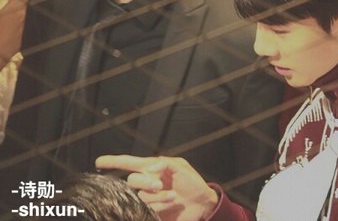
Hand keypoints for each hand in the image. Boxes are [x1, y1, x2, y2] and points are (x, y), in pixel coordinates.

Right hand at [96, 155, 218, 220]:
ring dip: (157, 196)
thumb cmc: (191, 181)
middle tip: (159, 184)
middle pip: (131, 181)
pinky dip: (158, 206)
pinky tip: (171, 201)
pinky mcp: (151, 213)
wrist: (202, 203)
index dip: (113, 162)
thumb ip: (164, 163)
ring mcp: (148, 199)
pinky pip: (145, 210)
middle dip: (143, 182)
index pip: (128, 163)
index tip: (98, 161)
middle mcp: (146, 183)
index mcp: (150, 168)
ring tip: (172, 195)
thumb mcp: (180, 166)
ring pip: (140, 197)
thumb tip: (148, 168)